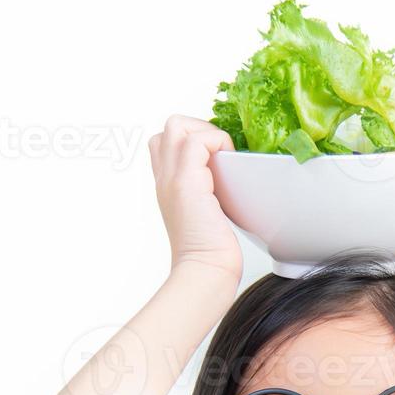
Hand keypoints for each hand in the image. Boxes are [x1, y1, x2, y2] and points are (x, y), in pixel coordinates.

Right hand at [149, 115, 242, 281]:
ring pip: (178, 124)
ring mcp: (172, 177)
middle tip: (220, 154)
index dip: (195, 140)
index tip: (217, 159)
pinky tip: (228, 165)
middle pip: (170, 126)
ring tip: (223, 157)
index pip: (167, 142)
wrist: (207, 270)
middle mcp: (165, 178)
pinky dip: (217, 142)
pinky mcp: (186, 182)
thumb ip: (209, 192)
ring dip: (207, 132)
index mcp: (168, 185)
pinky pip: (198, 140)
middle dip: (200, 129)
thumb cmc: (212, 252)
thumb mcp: (207, 214)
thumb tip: (230, 176)